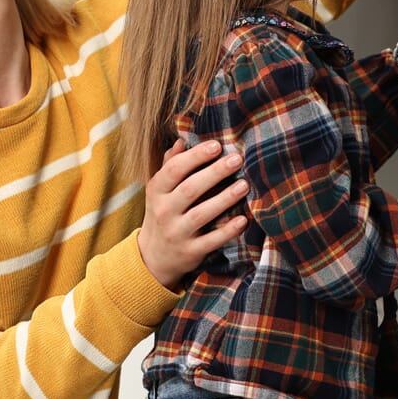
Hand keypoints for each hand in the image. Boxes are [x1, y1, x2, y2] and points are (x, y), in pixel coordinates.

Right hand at [137, 139, 248, 290]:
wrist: (153, 257)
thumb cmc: (163, 212)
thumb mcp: (160, 190)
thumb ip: (170, 165)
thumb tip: (181, 141)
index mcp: (157, 191)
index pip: (174, 169)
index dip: (195, 156)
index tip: (217, 145)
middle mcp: (164, 211)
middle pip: (190, 189)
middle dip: (215, 173)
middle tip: (237, 159)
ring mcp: (176, 233)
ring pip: (201, 214)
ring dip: (224, 199)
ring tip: (244, 185)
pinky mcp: (190, 252)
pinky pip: (211, 241)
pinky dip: (228, 231)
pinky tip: (243, 219)